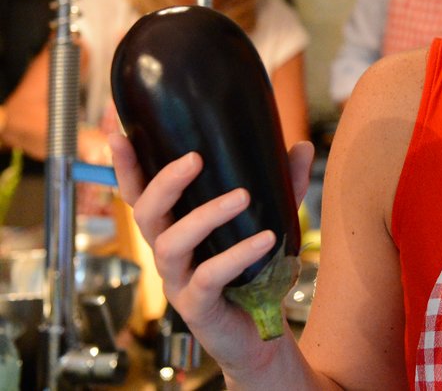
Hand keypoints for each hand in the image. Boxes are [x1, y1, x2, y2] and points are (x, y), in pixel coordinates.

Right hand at [108, 133, 313, 372]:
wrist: (260, 331)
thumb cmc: (253, 271)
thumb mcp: (268, 219)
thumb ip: (282, 184)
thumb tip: (299, 145)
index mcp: (174, 226)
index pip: (140, 193)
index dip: (126, 166)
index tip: (120, 133)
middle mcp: (167, 251)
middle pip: (145, 213)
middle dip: (163, 183)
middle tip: (195, 158)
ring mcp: (178, 281)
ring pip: (170, 244)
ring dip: (205, 216)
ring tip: (242, 196)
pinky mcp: (197, 307)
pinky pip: (207, 279)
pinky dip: (235, 256)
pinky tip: (264, 240)